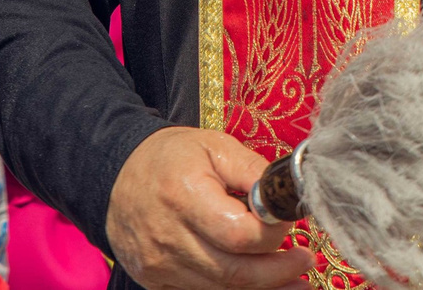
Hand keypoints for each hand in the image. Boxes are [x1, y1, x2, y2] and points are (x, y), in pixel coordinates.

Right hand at [107, 128, 301, 289]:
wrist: (117, 174)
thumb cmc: (172, 157)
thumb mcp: (215, 146)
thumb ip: (253, 171)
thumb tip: (288, 197)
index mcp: (183, 196)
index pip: (238, 234)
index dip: (272, 233)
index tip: (289, 221)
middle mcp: (167, 237)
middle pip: (233, 272)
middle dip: (277, 272)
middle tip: (305, 262)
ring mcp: (158, 265)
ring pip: (220, 289)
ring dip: (264, 289)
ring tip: (296, 282)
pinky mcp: (154, 281)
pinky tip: (263, 289)